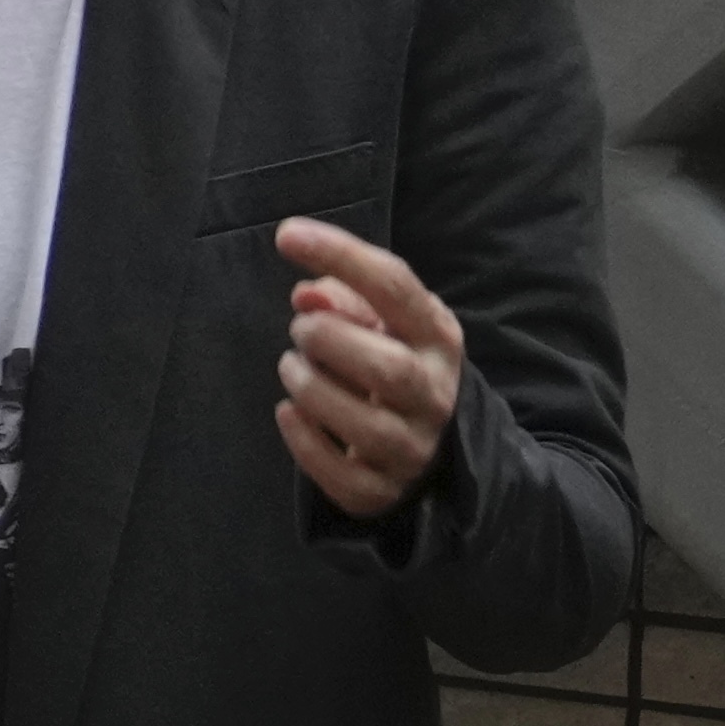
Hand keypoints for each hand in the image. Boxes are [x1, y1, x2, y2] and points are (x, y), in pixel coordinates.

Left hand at [273, 218, 463, 517]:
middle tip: (300, 330)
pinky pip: (339, 471)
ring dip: (310, 388)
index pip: (395, 287)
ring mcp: (411, 447)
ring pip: (362, 421)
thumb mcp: (384, 327)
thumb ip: (344, 302)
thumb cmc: (394, 367)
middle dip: (329, 340)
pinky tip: (287, 412)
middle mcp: (434, 393)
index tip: (287, 234)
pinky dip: (303, 440)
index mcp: (438, 338)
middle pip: (386, 366)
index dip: (341, 255)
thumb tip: (307, 293)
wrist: (435, 451)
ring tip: (292, 367)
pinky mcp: (381, 491)